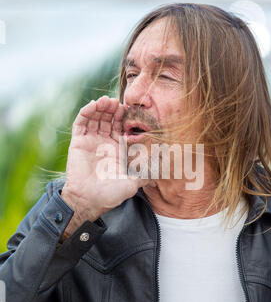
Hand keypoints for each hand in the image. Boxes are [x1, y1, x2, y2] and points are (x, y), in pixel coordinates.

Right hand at [61, 96, 152, 235]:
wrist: (89, 201)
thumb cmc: (111, 194)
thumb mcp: (133, 183)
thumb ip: (146, 175)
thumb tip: (161, 174)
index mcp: (117, 149)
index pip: (121, 127)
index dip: (125, 117)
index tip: (130, 109)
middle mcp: (104, 143)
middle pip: (109, 119)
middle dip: (113, 109)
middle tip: (118, 102)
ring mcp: (90, 141)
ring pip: (95, 118)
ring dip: (100, 107)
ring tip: (106, 101)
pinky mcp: (78, 142)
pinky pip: (81, 123)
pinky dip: (86, 112)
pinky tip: (93, 105)